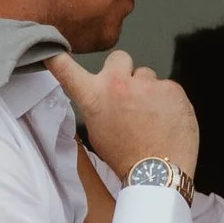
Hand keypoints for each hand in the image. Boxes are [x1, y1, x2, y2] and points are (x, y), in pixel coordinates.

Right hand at [51, 52, 198, 181]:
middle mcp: (118, 83)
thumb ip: (98, 105)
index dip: (56, 57)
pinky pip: (168, 88)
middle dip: (124, 71)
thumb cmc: (126, 157)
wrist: (158, 173)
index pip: (66, 69)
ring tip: (152, 117)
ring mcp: (148, 83)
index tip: (51, 49)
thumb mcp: (98, 132)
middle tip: (129, 93)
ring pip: (148, 76)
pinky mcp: (172, 88)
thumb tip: (105, 94)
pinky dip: (169, 102)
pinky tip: (167, 121)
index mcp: (94, 97)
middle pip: (119, 58)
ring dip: (148, 90)